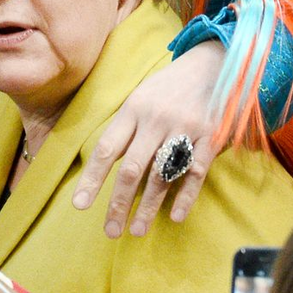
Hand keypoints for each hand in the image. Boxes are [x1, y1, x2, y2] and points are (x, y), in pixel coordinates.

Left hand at [72, 39, 224, 235]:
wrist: (214, 62)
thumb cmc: (169, 86)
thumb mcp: (141, 96)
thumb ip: (126, 127)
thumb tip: (103, 162)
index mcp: (133, 109)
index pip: (107, 148)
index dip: (92, 178)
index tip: (79, 204)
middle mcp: (155, 120)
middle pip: (131, 168)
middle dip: (118, 203)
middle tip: (110, 231)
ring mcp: (184, 128)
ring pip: (161, 175)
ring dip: (148, 207)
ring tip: (136, 230)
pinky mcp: (211, 136)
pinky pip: (196, 171)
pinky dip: (185, 196)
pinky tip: (174, 216)